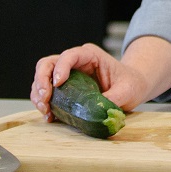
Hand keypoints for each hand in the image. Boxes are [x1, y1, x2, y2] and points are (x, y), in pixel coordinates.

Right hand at [30, 42, 152, 116]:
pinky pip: (47, 92)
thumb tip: (96, 111)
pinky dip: (43, 103)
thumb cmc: (131, 83)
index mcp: (90, 55)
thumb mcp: (127, 90)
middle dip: (42, 81)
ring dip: (39, 94)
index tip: (58, 84)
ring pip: (43, 77)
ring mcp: (67, 75)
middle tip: (45, 99)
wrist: (131, 87)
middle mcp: (75, 62)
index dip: (60, 68)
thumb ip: (112, 99)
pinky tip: (49, 115)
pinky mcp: (64, 89)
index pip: (69, 55)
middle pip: (48, 64)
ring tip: (45, 110)